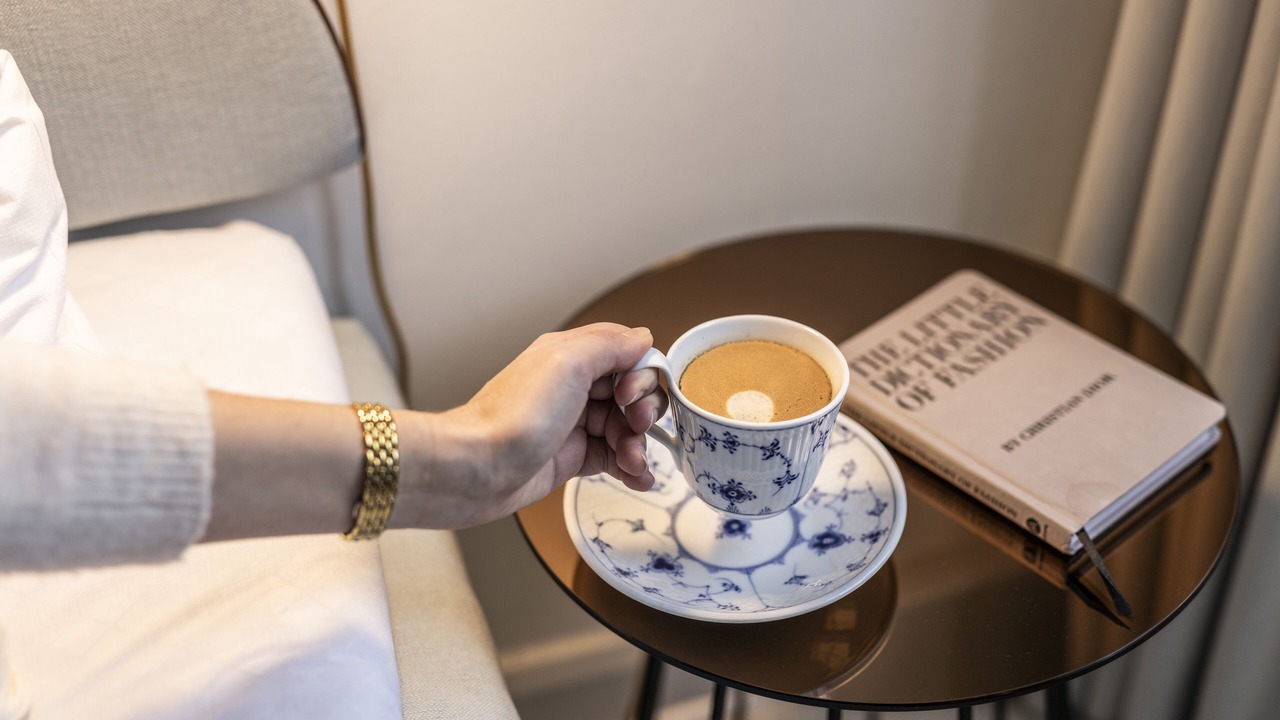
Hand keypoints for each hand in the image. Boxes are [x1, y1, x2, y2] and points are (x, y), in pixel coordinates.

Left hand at [396, 323, 667, 528]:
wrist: (475, 470)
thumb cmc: (511, 417)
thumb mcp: (567, 363)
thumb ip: (610, 345)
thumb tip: (643, 339)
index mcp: (571, 355)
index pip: (628, 355)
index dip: (641, 376)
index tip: (630, 396)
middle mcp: (573, 387)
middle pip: (632, 394)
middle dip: (643, 413)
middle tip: (633, 427)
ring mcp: (573, 423)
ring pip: (625, 428)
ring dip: (638, 445)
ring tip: (632, 463)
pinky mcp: (571, 457)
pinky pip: (614, 458)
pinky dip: (631, 468)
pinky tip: (638, 478)